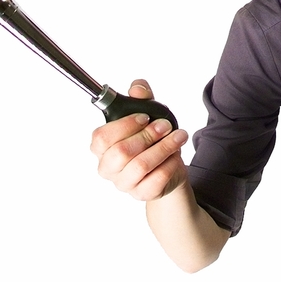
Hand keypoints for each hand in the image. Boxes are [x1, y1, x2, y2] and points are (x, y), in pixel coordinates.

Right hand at [90, 80, 188, 199]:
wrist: (168, 170)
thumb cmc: (152, 142)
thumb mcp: (148, 116)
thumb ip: (142, 99)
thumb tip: (138, 87)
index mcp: (101, 148)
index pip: (101, 138)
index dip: (124, 125)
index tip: (144, 117)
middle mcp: (107, 168)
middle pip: (122, 152)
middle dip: (148, 136)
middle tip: (166, 126)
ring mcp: (123, 184)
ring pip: (141, 166)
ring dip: (163, 148)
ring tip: (178, 137)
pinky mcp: (142, 194)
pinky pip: (156, 180)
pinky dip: (169, 165)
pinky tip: (176, 156)